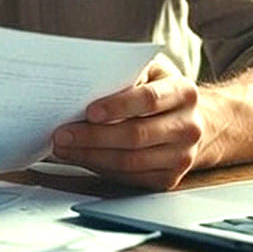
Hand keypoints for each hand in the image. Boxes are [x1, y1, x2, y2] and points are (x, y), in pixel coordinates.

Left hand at [49, 57, 204, 189]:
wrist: (190, 121)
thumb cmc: (158, 91)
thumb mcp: (149, 73)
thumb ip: (126, 75)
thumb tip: (86, 86)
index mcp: (183, 93)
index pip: (149, 99)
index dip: (118, 106)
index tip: (89, 111)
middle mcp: (188, 126)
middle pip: (136, 135)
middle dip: (93, 136)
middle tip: (62, 134)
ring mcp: (181, 156)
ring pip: (130, 162)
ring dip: (90, 156)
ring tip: (63, 148)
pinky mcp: (169, 178)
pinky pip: (129, 177)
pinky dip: (100, 168)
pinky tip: (80, 158)